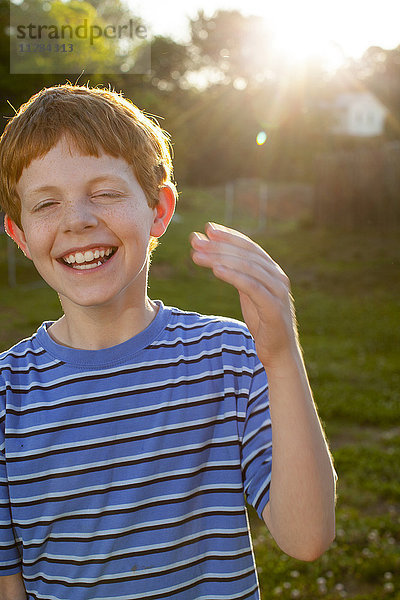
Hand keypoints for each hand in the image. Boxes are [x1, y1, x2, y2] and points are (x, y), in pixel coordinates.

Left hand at [190, 222, 299, 368]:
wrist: (280, 352)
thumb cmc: (263, 322)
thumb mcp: (249, 295)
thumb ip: (239, 276)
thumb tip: (217, 259)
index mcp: (272, 271)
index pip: (249, 246)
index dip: (228, 236)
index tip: (207, 229)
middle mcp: (277, 276)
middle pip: (246, 254)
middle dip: (219, 245)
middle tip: (196, 240)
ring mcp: (278, 291)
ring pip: (247, 267)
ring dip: (220, 258)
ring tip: (197, 255)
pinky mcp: (273, 307)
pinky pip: (252, 287)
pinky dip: (233, 276)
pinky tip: (216, 270)